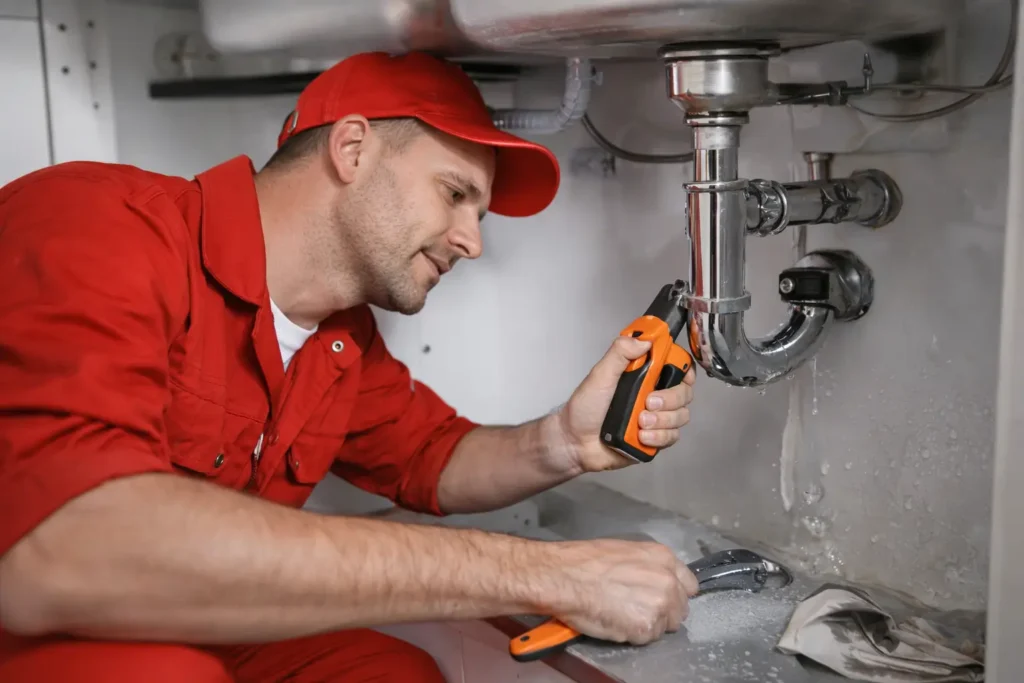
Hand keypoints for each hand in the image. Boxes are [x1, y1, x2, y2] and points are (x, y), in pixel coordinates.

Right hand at [548, 538, 698, 644]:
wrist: (565, 577)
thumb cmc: (586, 562)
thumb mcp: (626, 552)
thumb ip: (648, 567)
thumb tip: (652, 581)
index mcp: (663, 558)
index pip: (688, 585)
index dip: (674, 594)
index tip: (661, 598)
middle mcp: (668, 581)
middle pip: (680, 609)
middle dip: (662, 613)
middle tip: (635, 609)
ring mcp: (659, 606)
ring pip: (664, 627)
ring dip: (647, 625)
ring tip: (621, 614)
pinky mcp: (646, 627)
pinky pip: (646, 639)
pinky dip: (632, 635)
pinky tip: (615, 622)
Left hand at [557, 336, 695, 473]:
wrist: (576, 443)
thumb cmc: (585, 408)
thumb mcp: (600, 375)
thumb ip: (620, 353)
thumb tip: (644, 340)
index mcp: (643, 375)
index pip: (677, 365)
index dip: (682, 367)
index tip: (676, 370)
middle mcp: (654, 395)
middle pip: (684, 392)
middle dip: (669, 399)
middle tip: (648, 402)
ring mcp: (657, 418)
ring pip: (681, 416)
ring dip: (661, 420)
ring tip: (639, 422)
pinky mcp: (656, 439)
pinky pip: (672, 437)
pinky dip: (657, 437)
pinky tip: (641, 436)